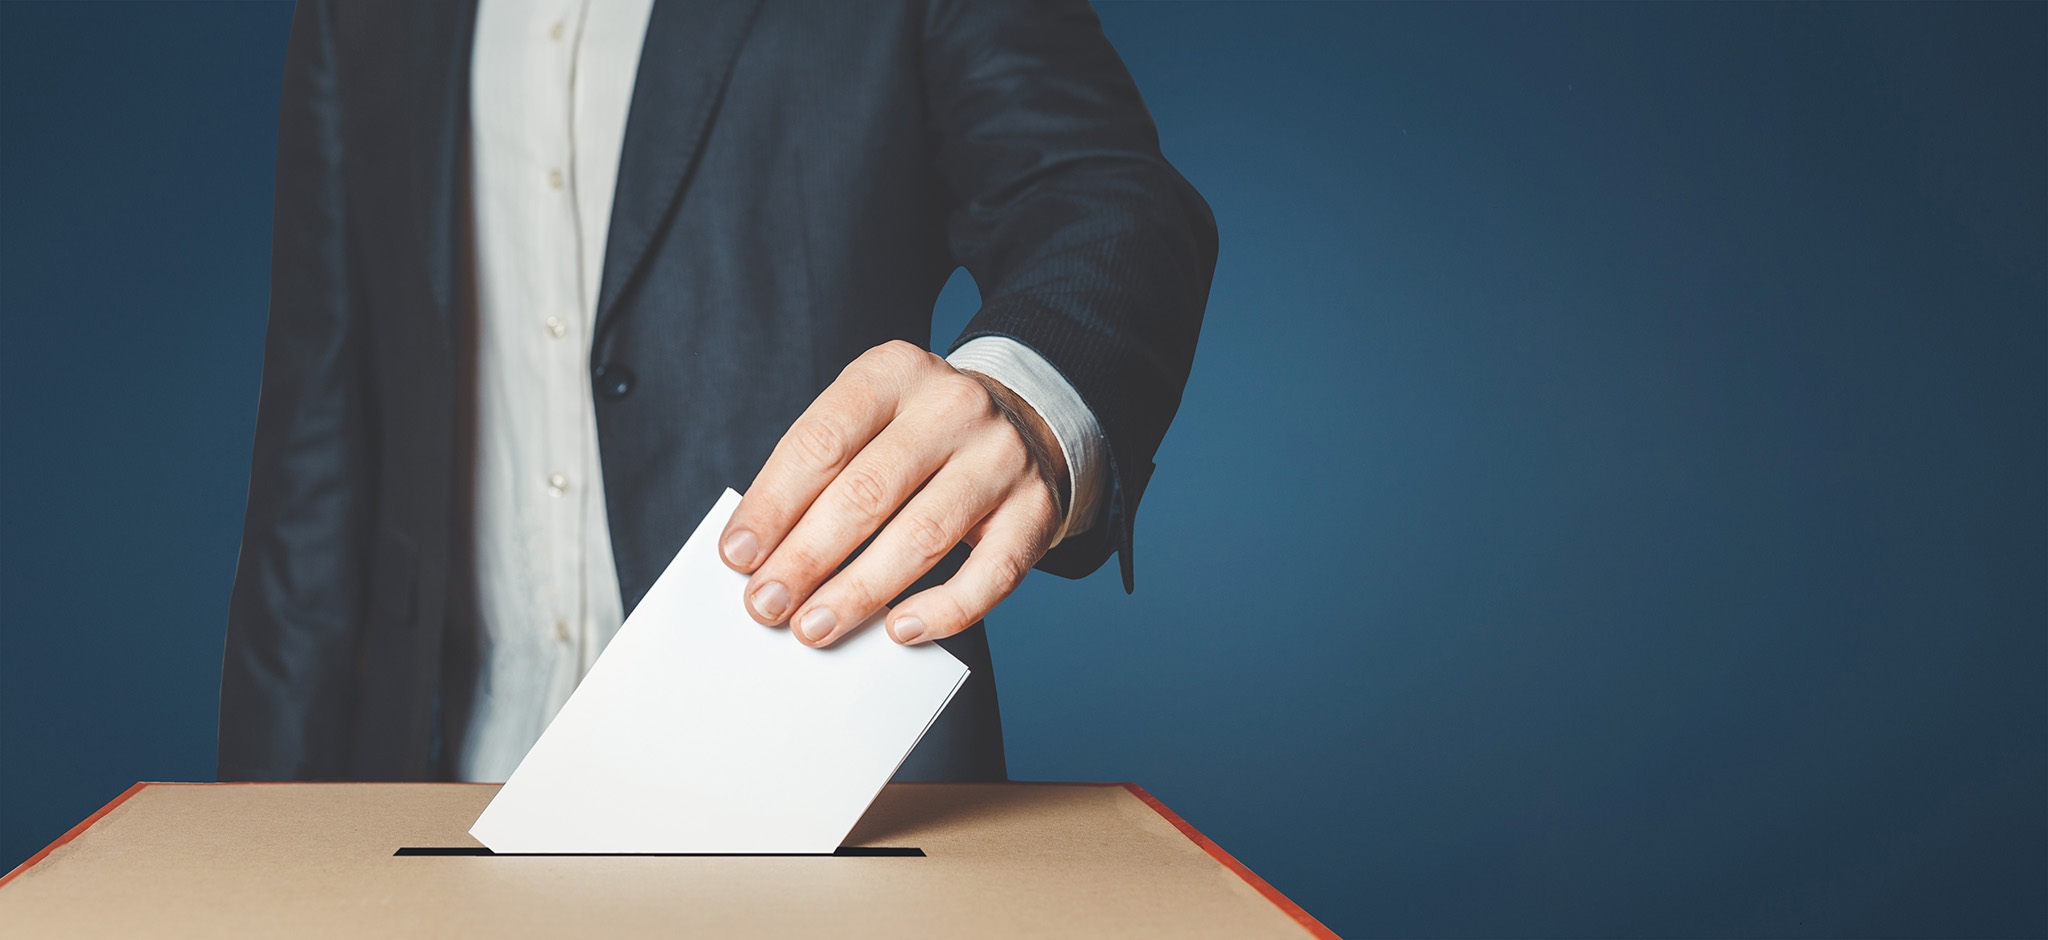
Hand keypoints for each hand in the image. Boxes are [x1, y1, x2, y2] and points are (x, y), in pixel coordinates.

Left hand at [718, 340, 1067, 646]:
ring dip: (859, 591)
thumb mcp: (867, 421)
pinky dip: (943, 611)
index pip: (823, 441)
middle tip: (766, 605)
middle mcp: (953, 407)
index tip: (737, 556)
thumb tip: (761, 555)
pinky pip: (990, 574)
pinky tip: (901, 630)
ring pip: (923, 535)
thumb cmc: (917, 435)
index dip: (773, 504)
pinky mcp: (1036, 511)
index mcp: (894, 372)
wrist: (1023, 423)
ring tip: (814, 626)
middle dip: (807, 557)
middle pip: (868, 491)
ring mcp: (1001, 458)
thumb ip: (819, 472)